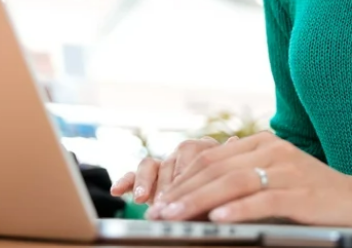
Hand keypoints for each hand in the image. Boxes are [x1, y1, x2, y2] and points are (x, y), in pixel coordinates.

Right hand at [111, 136, 235, 204]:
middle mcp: (185, 155)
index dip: (187, 176)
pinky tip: (118, 191)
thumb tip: (234, 138)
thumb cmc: (227, 198)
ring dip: (145, 182)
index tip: (183, 195)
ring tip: (141, 200)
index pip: (195, 154)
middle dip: (166, 184)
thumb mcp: (230, 184)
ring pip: (151, 164)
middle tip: (163, 204)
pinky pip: (135, 174)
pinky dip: (127, 181)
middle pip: (170, 160)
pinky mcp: (150, 178)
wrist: (217, 214)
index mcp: (208, 152)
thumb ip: (228, 165)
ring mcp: (166, 165)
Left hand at [148, 131, 351, 226]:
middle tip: (158, 211)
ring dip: (199, 201)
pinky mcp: (303, 192)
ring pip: (234, 182)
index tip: (159, 199)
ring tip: (176, 216)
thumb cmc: (313, 196)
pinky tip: (219, 218)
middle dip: (183, 191)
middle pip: (217, 168)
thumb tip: (198, 197)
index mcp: (262, 144)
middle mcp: (273, 150)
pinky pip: (264, 199)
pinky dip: (239, 208)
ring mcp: (288, 169)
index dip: (181, 178)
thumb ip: (241, 179)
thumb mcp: (274, 180)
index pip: (211, 158)